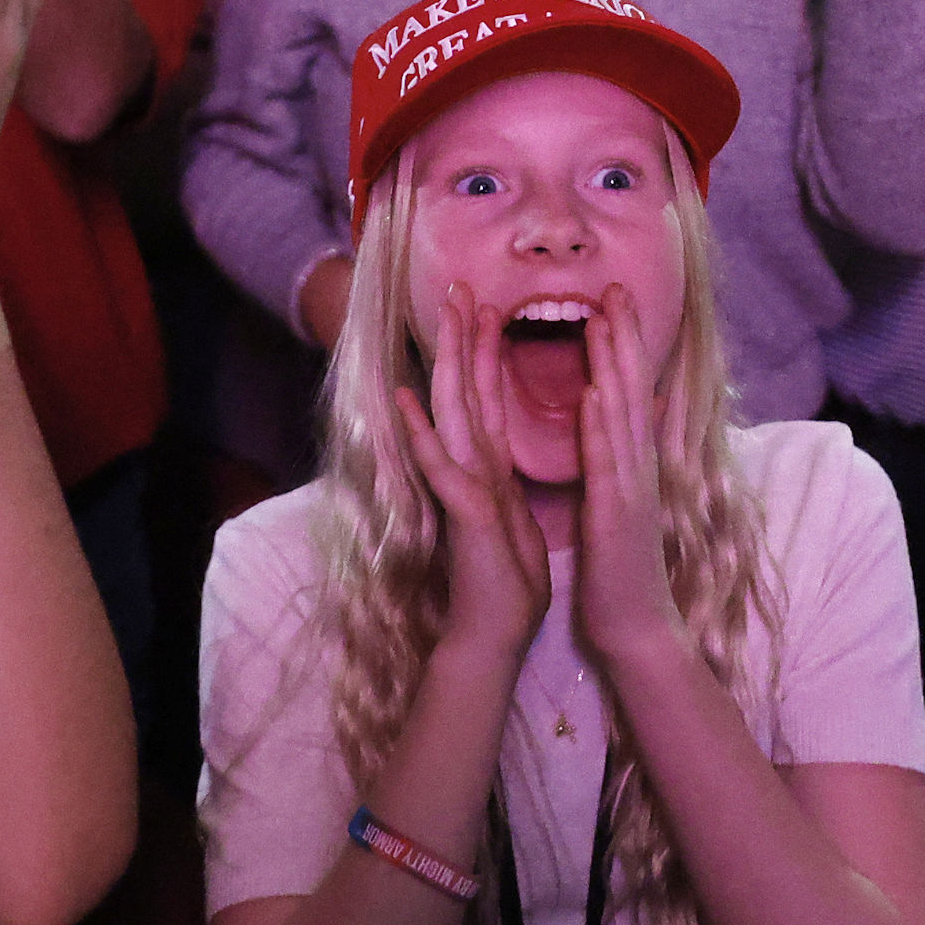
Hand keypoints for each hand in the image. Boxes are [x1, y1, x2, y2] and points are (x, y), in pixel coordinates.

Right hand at [397, 284, 551, 671]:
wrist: (494, 637)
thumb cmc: (506, 589)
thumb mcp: (516, 526)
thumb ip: (505, 493)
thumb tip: (504, 471)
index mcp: (491, 472)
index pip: (487, 400)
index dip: (486, 354)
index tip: (489, 309)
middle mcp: (473, 471)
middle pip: (465, 392)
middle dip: (463, 338)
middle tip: (460, 287)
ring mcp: (464, 488)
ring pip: (453, 413)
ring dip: (447, 364)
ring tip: (443, 317)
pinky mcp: (462, 513)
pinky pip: (441, 466)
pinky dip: (424, 433)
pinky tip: (407, 399)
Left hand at [566, 283, 691, 675]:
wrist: (637, 630)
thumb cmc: (623, 572)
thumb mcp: (623, 506)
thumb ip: (625, 461)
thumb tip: (636, 420)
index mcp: (634, 465)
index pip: (631, 392)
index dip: (624, 346)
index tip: (614, 300)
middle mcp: (639, 467)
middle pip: (634, 389)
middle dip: (624, 336)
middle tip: (615, 285)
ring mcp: (631, 488)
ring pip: (624, 414)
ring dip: (615, 364)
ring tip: (604, 317)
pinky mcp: (616, 515)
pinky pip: (607, 463)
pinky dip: (602, 425)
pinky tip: (596, 392)